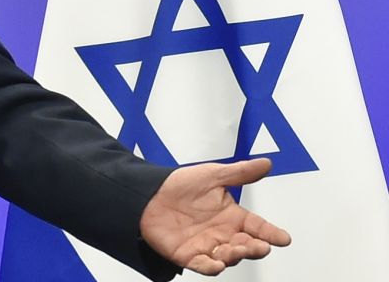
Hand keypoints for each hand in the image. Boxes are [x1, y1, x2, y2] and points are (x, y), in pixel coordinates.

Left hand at [140, 158, 290, 274]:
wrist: (147, 193)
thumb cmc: (180, 185)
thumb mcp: (212, 175)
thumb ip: (240, 173)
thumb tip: (267, 163)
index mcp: (232, 217)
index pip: (258, 227)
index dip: (271, 233)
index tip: (284, 238)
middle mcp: (222, 234)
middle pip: (246, 246)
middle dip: (255, 248)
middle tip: (261, 246)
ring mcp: (206, 246)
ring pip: (227, 257)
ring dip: (234, 256)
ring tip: (236, 249)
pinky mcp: (187, 255)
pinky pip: (202, 265)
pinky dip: (210, 267)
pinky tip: (216, 264)